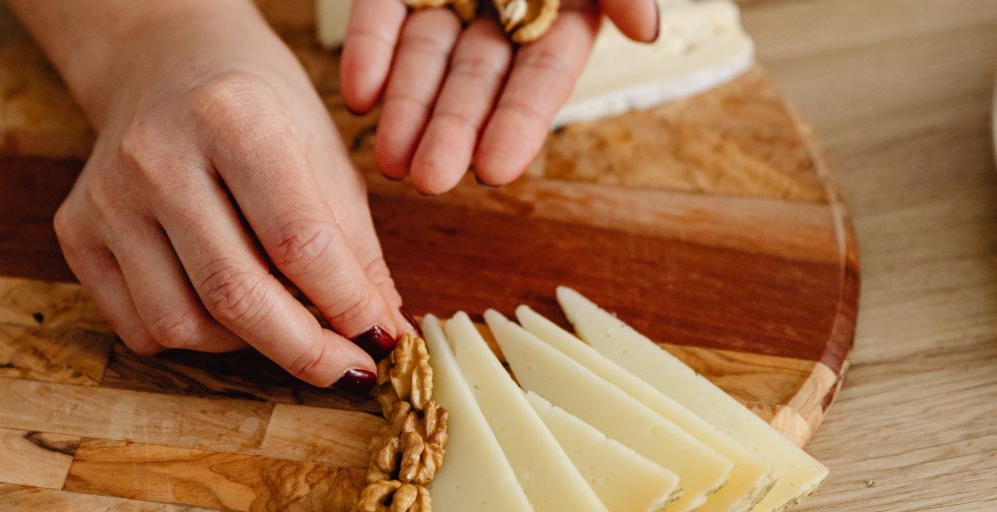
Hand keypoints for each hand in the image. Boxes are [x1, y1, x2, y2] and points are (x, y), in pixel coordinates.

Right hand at [29, 1, 409, 388]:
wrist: (168, 63)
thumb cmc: (261, 108)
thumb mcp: (324, 155)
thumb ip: (354, 246)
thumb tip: (383, 331)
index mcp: (233, 118)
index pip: (298, 242)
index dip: (349, 307)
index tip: (384, 343)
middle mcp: (158, 156)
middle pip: (236, 294)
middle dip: (305, 351)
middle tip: (349, 370)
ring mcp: (108, 197)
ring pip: (184, 324)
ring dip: (249, 344)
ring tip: (282, 315)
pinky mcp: (76, 230)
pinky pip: (142, 326)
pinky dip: (197, 335)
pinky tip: (225, 304)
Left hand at [340, 0, 659, 193]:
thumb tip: (647, 32)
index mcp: (562, 6)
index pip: (543, 75)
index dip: (520, 122)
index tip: (496, 171)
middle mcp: (506, 4)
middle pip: (477, 78)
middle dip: (451, 128)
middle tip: (429, 180)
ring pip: (427, 57)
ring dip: (406, 107)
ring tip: (387, 159)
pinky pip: (382, 13)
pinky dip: (371, 51)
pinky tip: (358, 97)